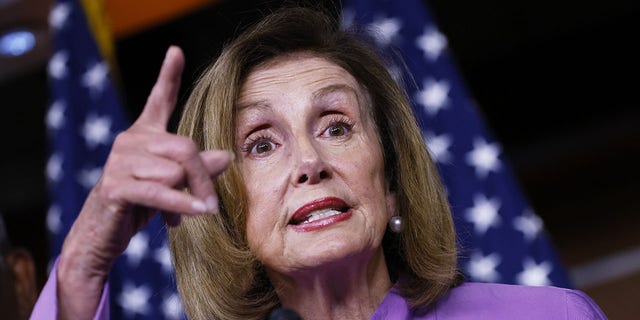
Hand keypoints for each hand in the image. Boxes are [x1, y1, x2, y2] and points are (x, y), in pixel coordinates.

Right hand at [56, 46, 232, 318]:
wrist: (100, 236)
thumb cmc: (138, 206)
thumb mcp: (172, 185)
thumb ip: (196, 168)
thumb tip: (226, 156)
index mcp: (143, 136)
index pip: (158, 100)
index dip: (168, 76)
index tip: (176, 51)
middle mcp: (129, 142)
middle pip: (185, 149)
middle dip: (203, 178)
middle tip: (211, 204)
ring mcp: (120, 163)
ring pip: (176, 171)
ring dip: (189, 197)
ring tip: (182, 215)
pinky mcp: (115, 186)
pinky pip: (161, 192)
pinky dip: (182, 205)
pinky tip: (196, 214)